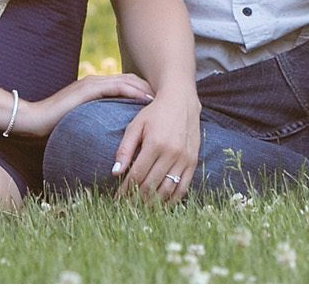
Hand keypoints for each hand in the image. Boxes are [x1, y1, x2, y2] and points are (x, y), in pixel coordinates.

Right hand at [15, 73, 154, 138]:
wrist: (33, 121)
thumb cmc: (55, 125)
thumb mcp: (82, 121)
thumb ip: (97, 120)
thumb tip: (113, 134)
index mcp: (97, 87)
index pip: (128, 84)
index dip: (145, 90)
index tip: (163, 101)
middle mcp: (97, 82)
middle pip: (132, 80)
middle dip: (150, 87)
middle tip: (170, 98)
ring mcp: (92, 84)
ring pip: (127, 81)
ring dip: (146, 88)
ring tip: (164, 98)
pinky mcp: (87, 90)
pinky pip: (116, 88)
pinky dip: (133, 92)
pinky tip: (146, 100)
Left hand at [110, 89, 200, 204]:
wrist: (181, 101)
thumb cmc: (154, 113)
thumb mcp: (135, 126)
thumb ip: (125, 148)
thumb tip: (115, 172)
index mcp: (155, 143)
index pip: (137, 175)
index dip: (126, 189)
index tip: (118, 197)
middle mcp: (171, 153)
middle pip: (151, 185)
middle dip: (137, 198)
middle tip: (128, 206)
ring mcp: (184, 158)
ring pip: (167, 190)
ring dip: (153, 202)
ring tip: (142, 207)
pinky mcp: (193, 161)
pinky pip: (183, 187)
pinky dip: (172, 199)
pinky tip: (162, 204)